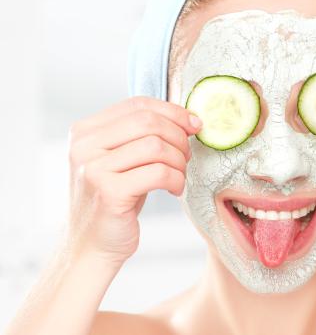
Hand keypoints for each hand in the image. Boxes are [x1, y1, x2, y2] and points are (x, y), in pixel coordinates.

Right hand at [66, 97, 201, 264]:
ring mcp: (93, 168)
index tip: (195, 124)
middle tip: (186, 156)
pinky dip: (176, 180)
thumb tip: (187, 118)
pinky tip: (174, 189)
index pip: (137, 104)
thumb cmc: (115, 200)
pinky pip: (159, 173)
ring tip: (179, 175)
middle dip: (179, 137)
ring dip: (179, 161)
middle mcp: (84, 146)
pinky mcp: (109, 192)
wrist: (92, 246)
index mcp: (86, 131)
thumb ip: (141, 135)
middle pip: (149, 122)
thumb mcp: (121, 160)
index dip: (172, 111)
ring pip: (156, 146)